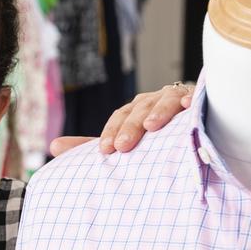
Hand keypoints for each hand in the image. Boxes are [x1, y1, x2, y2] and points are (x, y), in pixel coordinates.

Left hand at [49, 82, 193, 156]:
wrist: (194, 128)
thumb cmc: (154, 138)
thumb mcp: (123, 141)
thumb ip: (91, 146)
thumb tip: (52, 146)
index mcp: (134, 110)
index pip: (119, 117)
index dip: (112, 132)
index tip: (106, 152)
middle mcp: (152, 101)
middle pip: (138, 109)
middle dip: (130, 127)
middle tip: (123, 147)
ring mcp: (175, 98)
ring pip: (163, 101)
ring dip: (156, 112)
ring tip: (151, 126)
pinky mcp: (198, 99)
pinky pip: (194, 97)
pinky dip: (190, 100)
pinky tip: (187, 108)